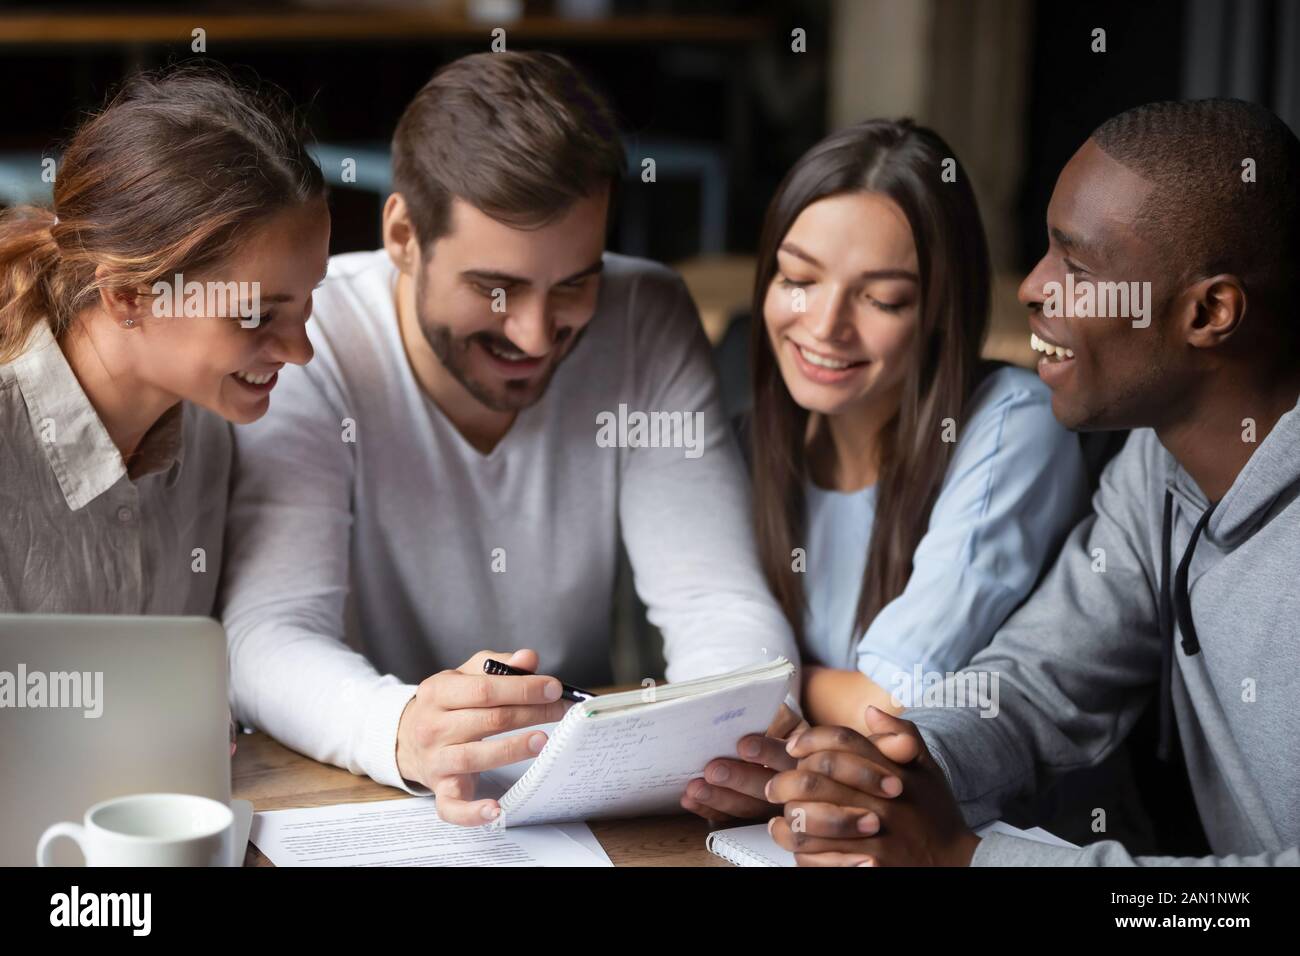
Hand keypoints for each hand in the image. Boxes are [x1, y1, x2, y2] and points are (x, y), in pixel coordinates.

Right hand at [396, 649, 569, 825]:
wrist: (406, 737)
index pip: (485, 689)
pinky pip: (453, 807)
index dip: (523, 688)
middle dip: (531, 713)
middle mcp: (433, 727)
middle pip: (488, 720)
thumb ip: (496, 666)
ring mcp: (436, 761)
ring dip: (513, 750)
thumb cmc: (446, 705)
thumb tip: (529, 658)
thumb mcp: (463, 677)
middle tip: (561, 710)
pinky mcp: (440, 790)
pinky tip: (497, 810)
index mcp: (437, 693)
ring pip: (476, 757)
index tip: (553, 688)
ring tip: (543, 741)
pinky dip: (473, 812)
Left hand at [681, 703, 807, 824]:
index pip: (788, 756)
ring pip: (749, 807)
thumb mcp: (781, 714)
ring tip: (695, 788)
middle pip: (769, 787)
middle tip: (713, 770)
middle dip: (739, 779)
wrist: (772, 732)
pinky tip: (691, 800)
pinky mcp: (750, 815)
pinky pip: (731, 817)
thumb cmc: (773, 720)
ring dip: (719, 798)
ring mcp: (773, 804)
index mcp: (804, 755)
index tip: (743, 745)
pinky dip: (709, 809)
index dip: (767, 752)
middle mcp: (794, 785)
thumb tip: (750, 720)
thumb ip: (773, 717)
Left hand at [766, 706, 978, 865]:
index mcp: (892, 771)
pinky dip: (803, 852)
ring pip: (809, 821)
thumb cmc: (935, 811)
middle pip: (814, 780)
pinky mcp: (869, 866)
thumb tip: (871, 711)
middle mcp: (880, 801)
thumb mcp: (927, 767)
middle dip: (784, 782)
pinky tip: (800, 847)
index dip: (810, 739)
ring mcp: (874, 835)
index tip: (793, 747)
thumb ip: (902, 733)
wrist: (956, 860)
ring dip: (787, 819)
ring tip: (781, 819)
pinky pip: (820, 858)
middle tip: (774, 786)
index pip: (842, 742)